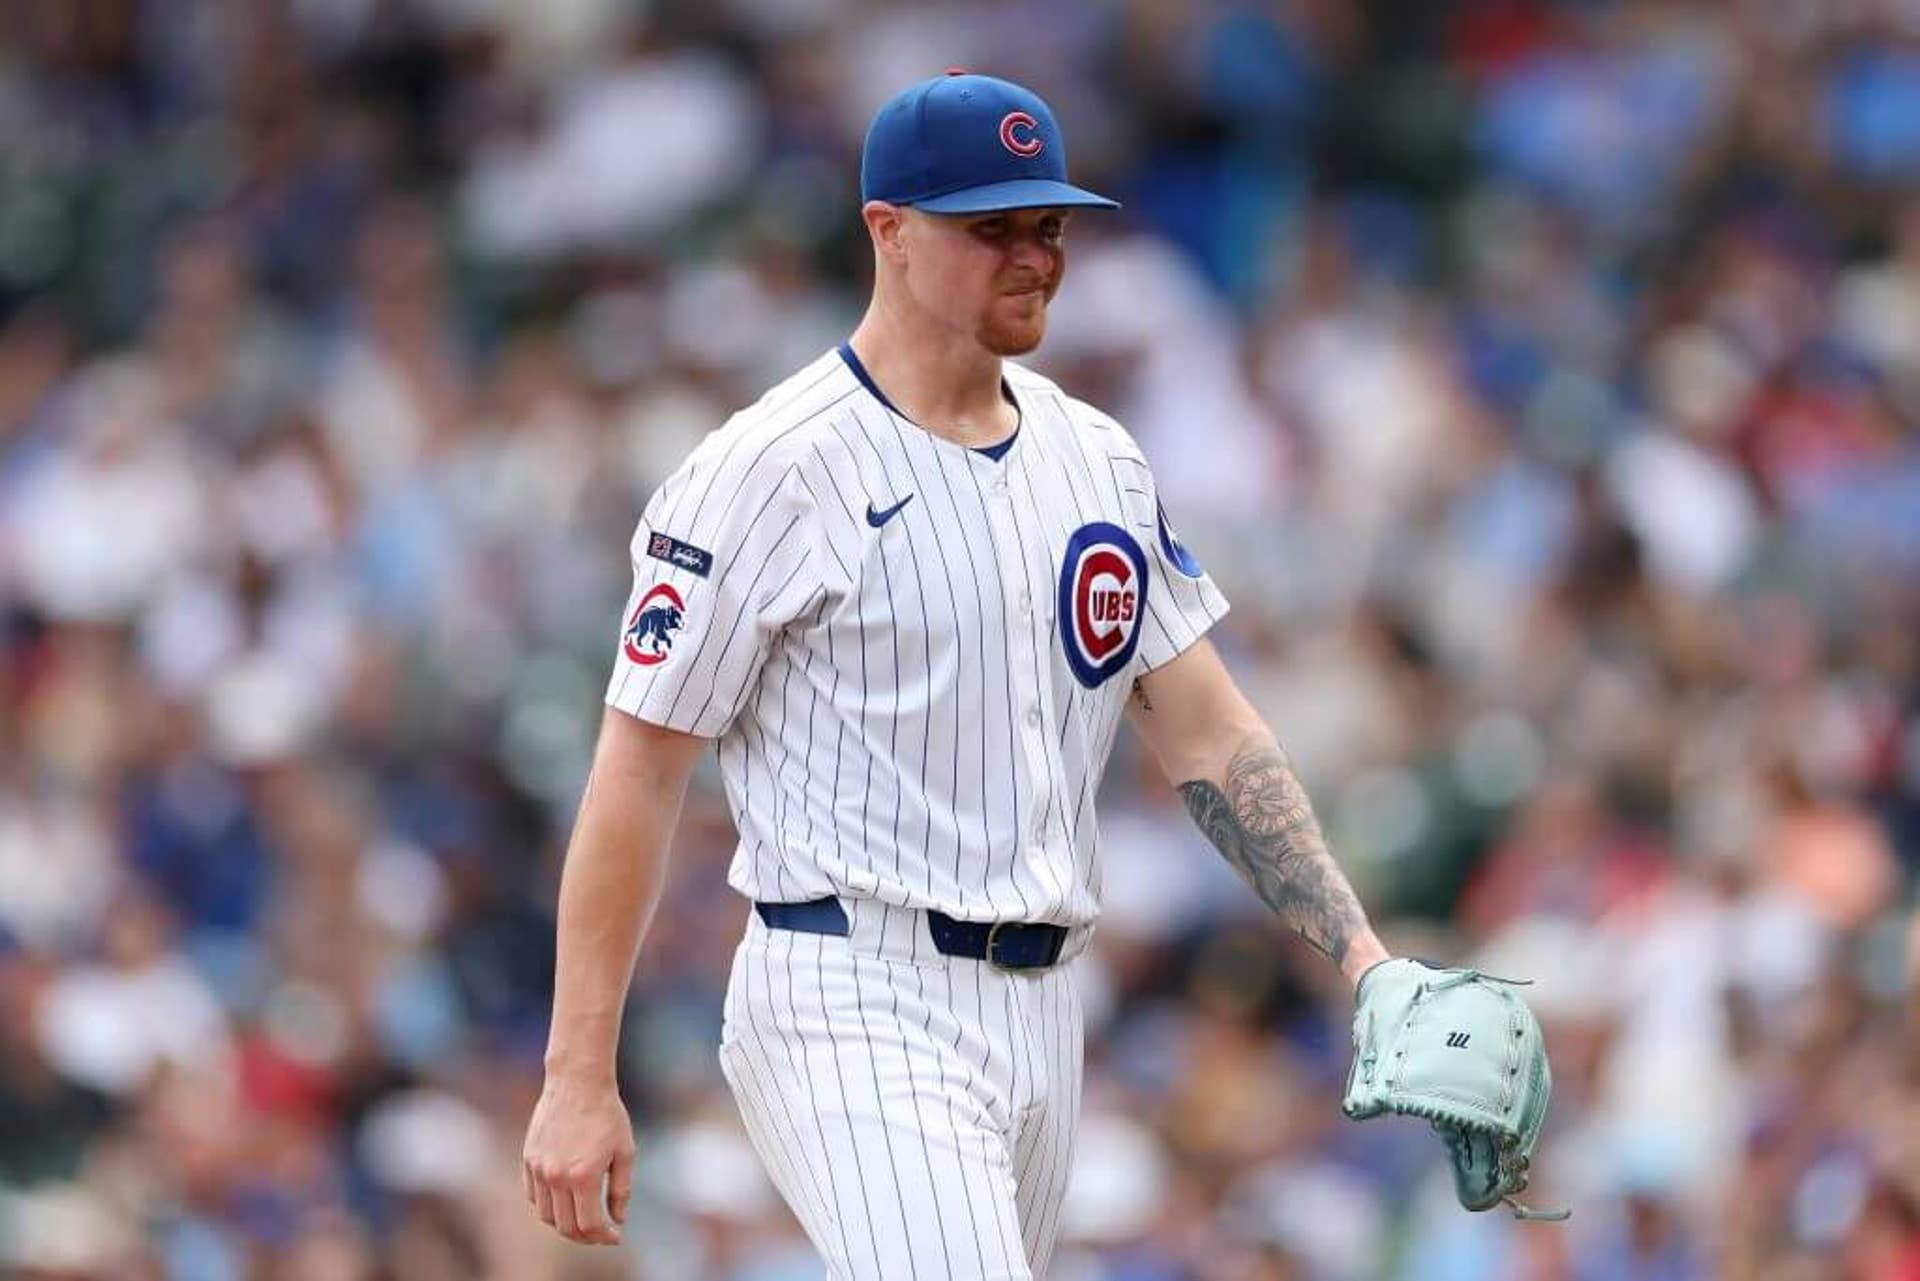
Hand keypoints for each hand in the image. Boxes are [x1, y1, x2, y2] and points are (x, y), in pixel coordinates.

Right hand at [523, 1073, 635, 1244]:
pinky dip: (547, 1206)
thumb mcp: (625, 1151)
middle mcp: (556, 1176)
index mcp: (583, 1176)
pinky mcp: (528, 1158)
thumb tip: (617, 1219)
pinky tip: (564, 1201)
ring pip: (547, 1215)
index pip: (589, 1224)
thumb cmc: (607, 1114)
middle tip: (600, 1233)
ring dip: (565, 1224)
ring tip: (582, 1220)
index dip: (604, 1237)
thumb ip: (621, 1190)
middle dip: (585, 1237)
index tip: (615, 1236)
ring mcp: (539, 1168)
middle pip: (566, 1226)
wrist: (578, 1082)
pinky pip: (533, 1195)